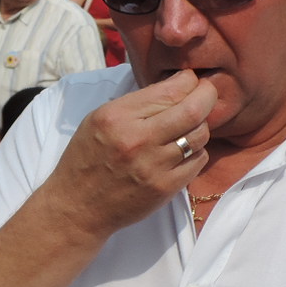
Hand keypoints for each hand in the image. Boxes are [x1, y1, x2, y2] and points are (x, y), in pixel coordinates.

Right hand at [40, 70, 215, 239]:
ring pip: (200, 135)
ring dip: (200, 126)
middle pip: (193, 110)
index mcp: (117, 117)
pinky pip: (198, 161)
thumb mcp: (99, 119)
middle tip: (207, 93)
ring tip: (189, 125)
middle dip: (208, 96)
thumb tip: (176, 85)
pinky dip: (196, 151)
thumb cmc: (87, 158)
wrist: (77, 206)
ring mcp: (153, 166)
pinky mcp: (164, 188)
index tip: (191, 80)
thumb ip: (136, 102)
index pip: (169, 90)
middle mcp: (137, 140)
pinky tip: (183, 151)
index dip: (189, 80)